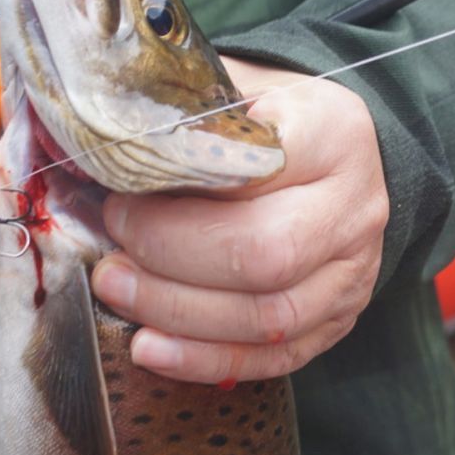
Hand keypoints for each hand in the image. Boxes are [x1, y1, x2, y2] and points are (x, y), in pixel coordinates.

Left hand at [90, 57, 388, 383]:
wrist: (335, 160)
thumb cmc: (269, 124)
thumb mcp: (235, 94)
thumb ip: (184, 120)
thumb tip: (100, 150)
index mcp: (334, 134)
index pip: (256, 174)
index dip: (181, 197)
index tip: (120, 200)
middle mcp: (354, 207)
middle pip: (266, 253)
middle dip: (172, 263)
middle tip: (111, 261)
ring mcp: (353, 273)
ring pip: (269, 317)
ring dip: (180, 315)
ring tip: (119, 298)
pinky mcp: (338, 322)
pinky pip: (275, 357)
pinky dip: (207, 360)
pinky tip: (153, 351)